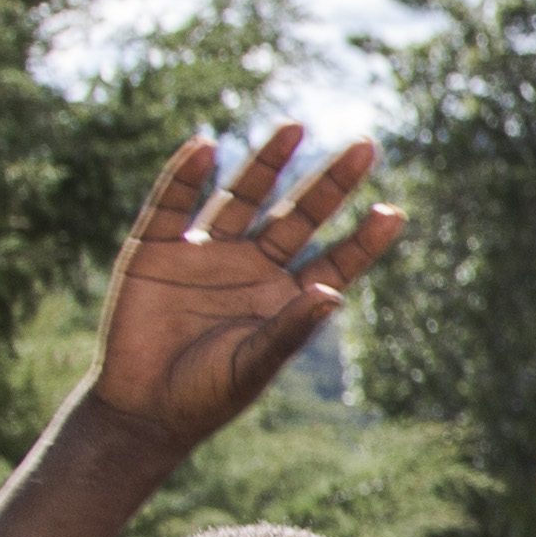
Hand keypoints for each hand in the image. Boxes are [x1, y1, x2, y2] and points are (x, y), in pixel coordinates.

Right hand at [93, 129, 396, 456]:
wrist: (141, 409)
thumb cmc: (206, 394)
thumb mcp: (254, 364)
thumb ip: (291, 328)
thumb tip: (335, 292)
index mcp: (283, 296)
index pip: (334, 258)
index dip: (363, 238)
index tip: (394, 212)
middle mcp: (251, 266)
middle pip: (298, 215)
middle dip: (330, 183)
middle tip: (367, 146)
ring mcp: (205, 252)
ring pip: (243, 197)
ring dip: (267, 162)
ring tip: (296, 127)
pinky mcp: (155, 248)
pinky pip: (172, 203)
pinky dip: (185, 175)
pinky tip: (205, 146)